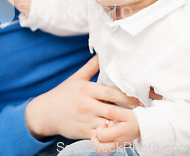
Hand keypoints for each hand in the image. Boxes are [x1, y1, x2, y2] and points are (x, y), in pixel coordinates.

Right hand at [25, 55, 140, 139]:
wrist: (44, 113)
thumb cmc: (62, 95)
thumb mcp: (75, 79)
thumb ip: (90, 67)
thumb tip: (101, 54)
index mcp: (86, 90)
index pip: (112, 92)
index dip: (129, 95)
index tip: (141, 97)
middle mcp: (86, 105)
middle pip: (114, 109)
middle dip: (130, 111)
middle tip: (144, 111)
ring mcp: (85, 120)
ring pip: (110, 123)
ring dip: (122, 123)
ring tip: (136, 121)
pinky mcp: (84, 133)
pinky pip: (103, 135)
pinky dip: (112, 134)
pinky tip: (121, 131)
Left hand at [90, 110, 139, 154]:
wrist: (142, 126)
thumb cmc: (134, 119)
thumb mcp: (125, 113)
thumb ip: (113, 113)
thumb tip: (104, 111)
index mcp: (118, 134)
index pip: (101, 136)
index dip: (99, 129)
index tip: (105, 123)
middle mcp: (117, 142)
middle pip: (100, 149)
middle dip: (95, 140)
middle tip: (99, 131)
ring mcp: (116, 145)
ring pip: (102, 151)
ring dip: (97, 143)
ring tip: (101, 133)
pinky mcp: (116, 145)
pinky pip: (105, 149)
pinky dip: (102, 143)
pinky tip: (105, 134)